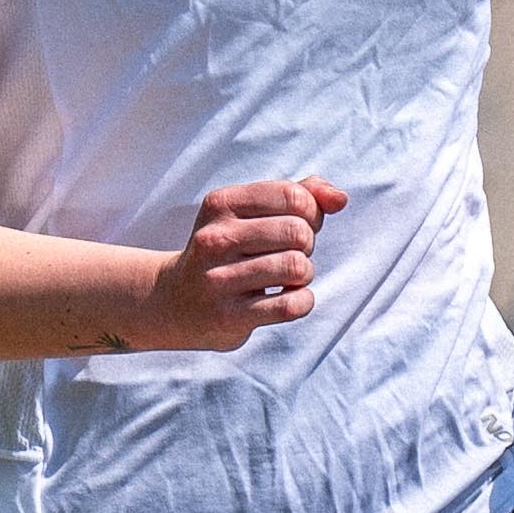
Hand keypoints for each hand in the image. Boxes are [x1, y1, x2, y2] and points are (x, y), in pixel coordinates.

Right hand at [118, 174, 347, 353]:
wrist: (174, 302)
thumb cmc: (228, 251)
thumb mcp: (251, 213)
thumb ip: (300, 195)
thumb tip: (340, 199)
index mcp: (221, 204)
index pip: (294, 196)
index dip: (310, 212)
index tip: (295, 225)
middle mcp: (215, 239)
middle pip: (299, 232)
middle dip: (306, 244)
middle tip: (288, 254)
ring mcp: (219, 280)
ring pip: (297, 267)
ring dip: (303, 274)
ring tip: (286, 278)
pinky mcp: (228, 317)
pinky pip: (291, 306)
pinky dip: (302, 302)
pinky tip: (287, 300)